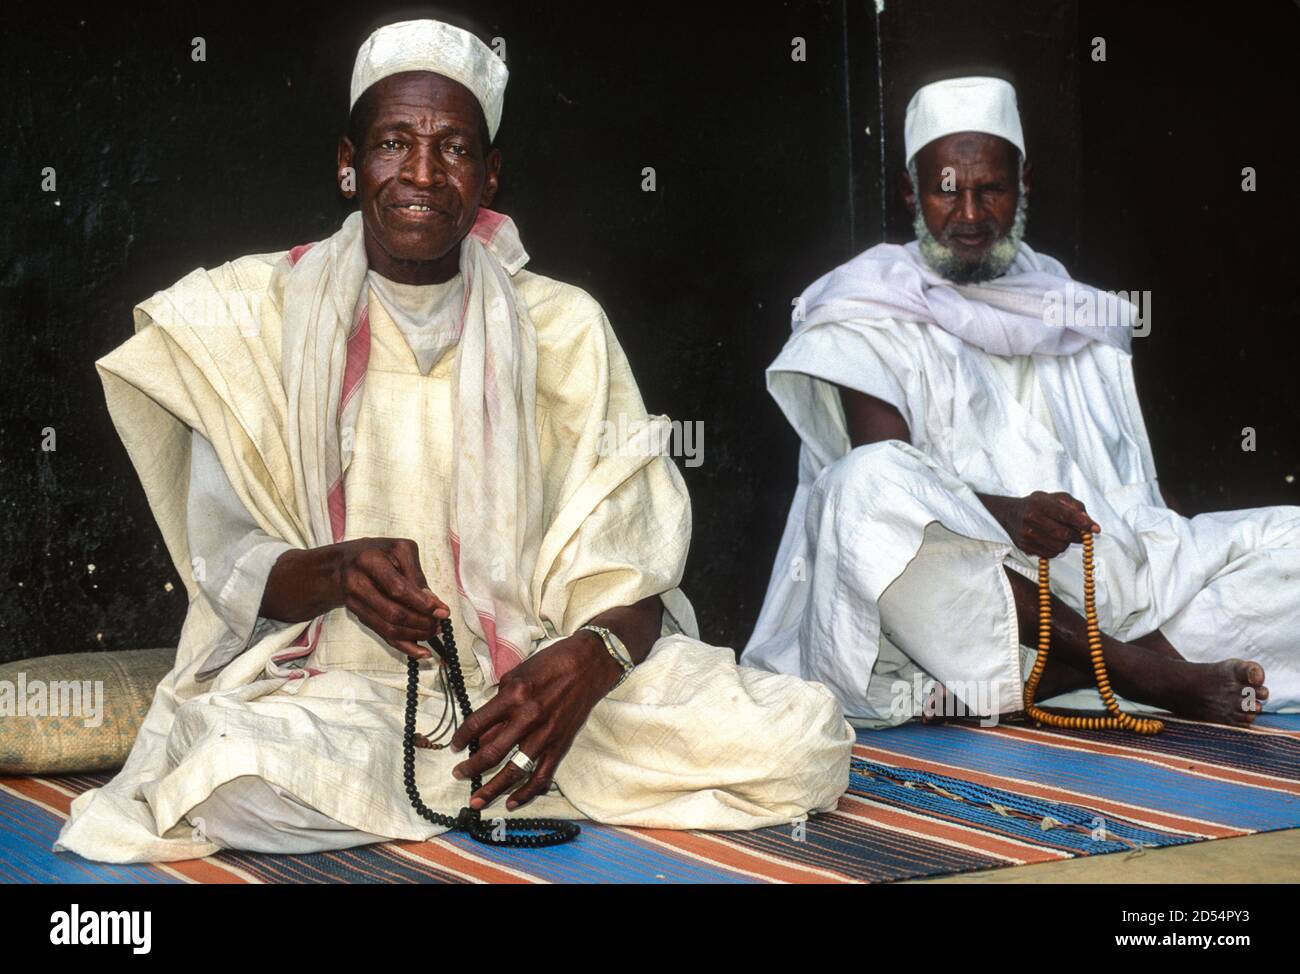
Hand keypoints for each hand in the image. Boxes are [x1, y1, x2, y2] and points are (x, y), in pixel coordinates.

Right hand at [334, 537, 448, 658]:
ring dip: (415, 635)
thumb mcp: (399, 551)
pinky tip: (422, 652)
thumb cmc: (378, 553)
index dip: (422, 603)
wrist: (342, 564)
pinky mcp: (359, 616)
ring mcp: (355, 603)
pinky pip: (383, 635)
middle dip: (421, 622)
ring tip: (434, 632)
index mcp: (370, 560)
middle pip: (392, 613)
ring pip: (388, 628)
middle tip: (439, 624)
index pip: (398, 588)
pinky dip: (404, 646)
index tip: (442, 612)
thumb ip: (416, 575)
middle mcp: (357, 583)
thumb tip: (434, 603)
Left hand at [449, 631, 621, 811]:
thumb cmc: (551, 663)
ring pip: (514, 771)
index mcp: (514, 696)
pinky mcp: (561, 745)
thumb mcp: (517, 673)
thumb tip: (485, 727)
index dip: (462, 738)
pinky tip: (511, 803)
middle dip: (470, 768)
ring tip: (477, 800)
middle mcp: (528, 718)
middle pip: (491, 752)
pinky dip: (526, 793)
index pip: (478, 724)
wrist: (588, 665)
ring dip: (492, 788)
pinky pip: (542, 776)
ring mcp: (546, 735)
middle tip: (458, 774)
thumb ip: (499, 700)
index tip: (455, 746)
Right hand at [1000, 491, 1100, 558]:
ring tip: (1064, 536)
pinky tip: (1053, 541)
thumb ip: (1074, 506)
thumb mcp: (1054, 497)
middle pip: (1064, 534)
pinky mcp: (1024, 546)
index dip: (1083, 523)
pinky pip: (1049, 554)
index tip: (1096, 529)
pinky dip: (1056, 549)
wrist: (1008, 513)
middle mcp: (1030, 518)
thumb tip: (1089, 522)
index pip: (1066, 515)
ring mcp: (1026, 534)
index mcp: (1039, 503)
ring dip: (1067, 543)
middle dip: (1077, 536)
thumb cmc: (1037, 504)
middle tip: (1082, 535)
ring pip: (1058, 546)